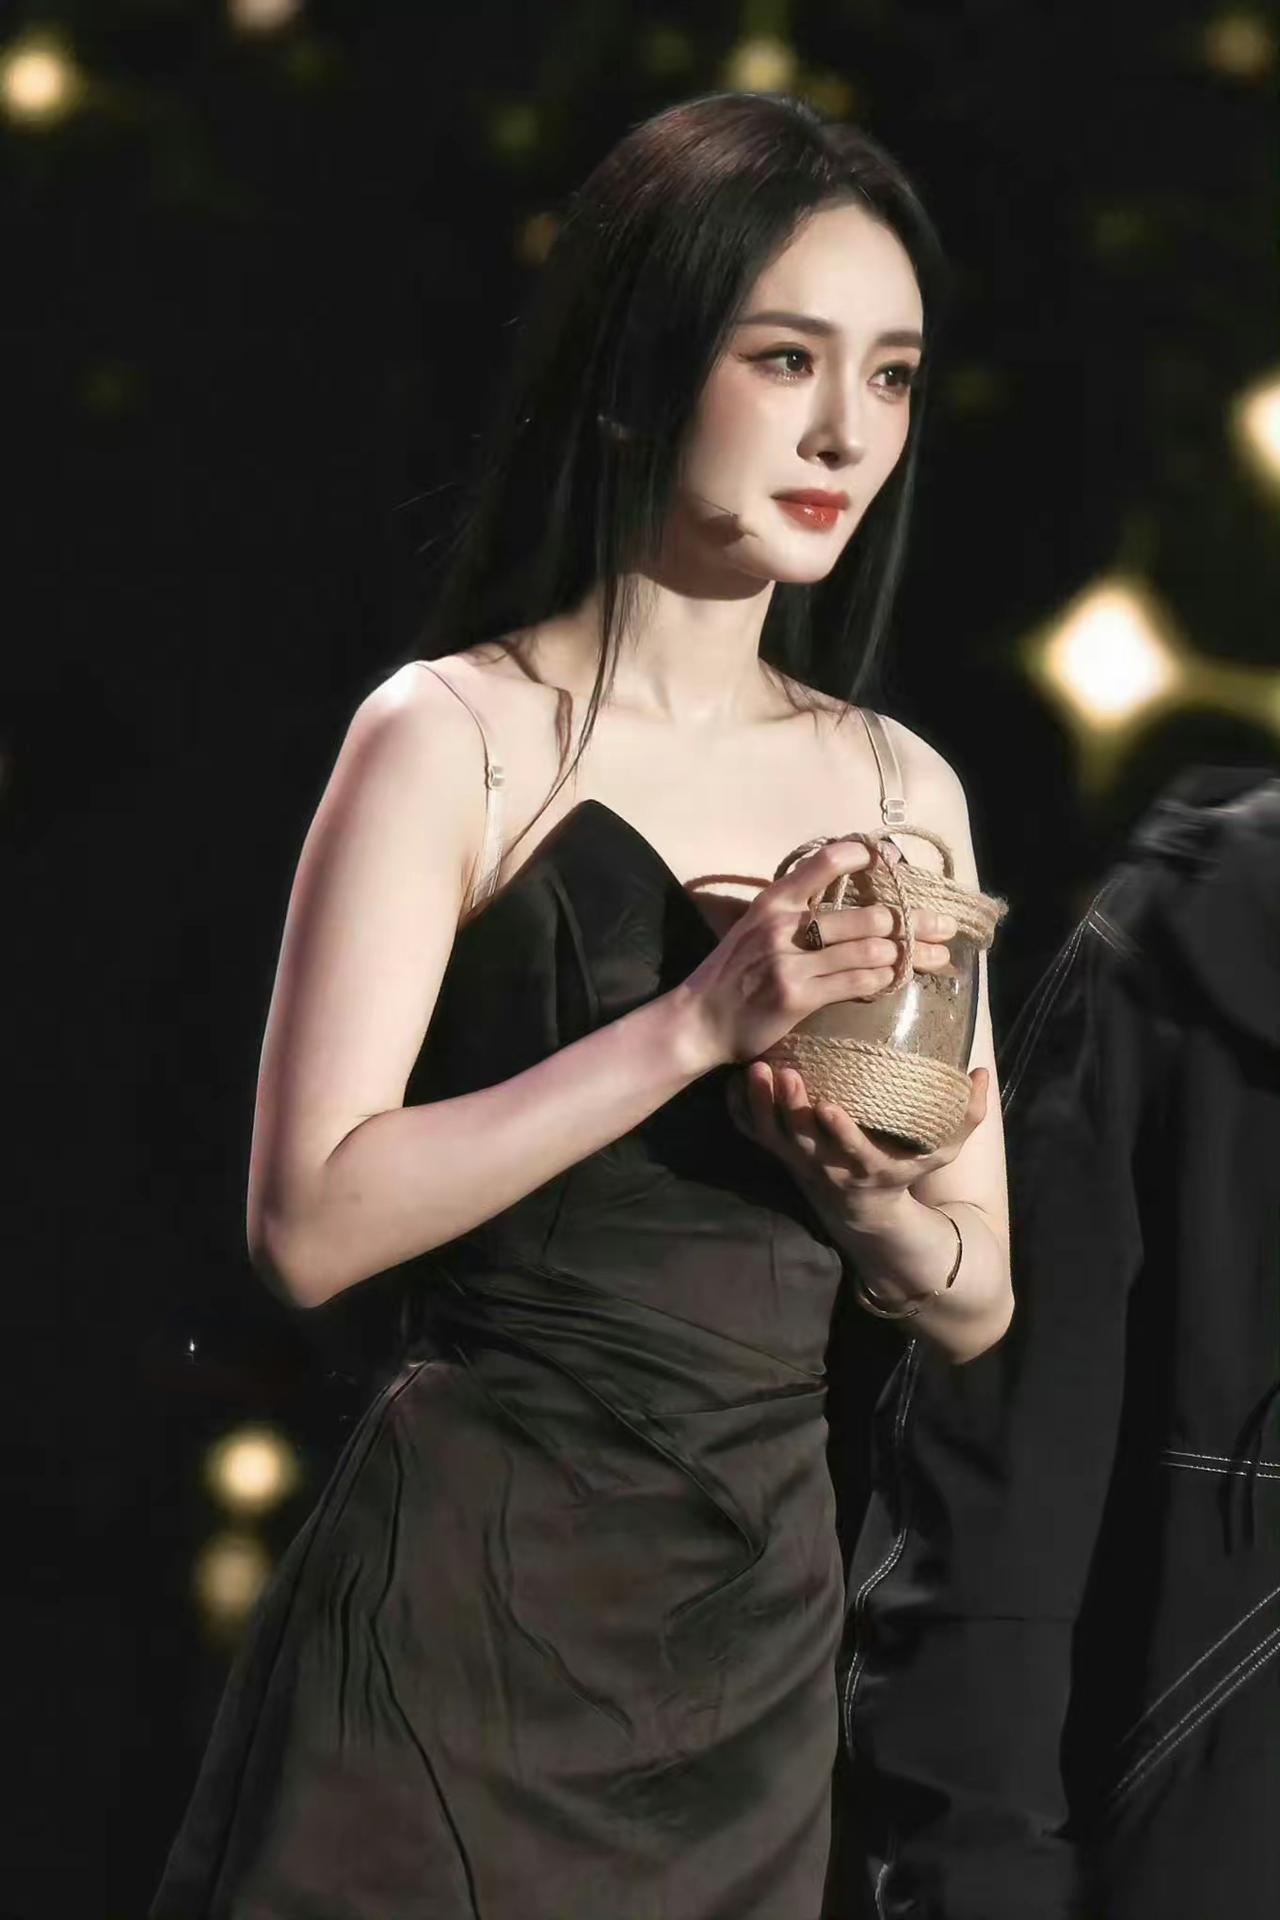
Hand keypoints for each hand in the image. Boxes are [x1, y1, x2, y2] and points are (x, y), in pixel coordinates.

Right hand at [676, 839, 958, 1070]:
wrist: (698, 1020)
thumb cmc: (732, 972)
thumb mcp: (756, 926)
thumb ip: (796, 908)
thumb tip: (849, 898)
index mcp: (774, 900)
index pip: (825, 862)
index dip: (865, 857)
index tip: (894, 860)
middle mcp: (783, 925)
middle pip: (869, 915)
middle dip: (913, 922)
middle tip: (943, 926)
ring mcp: (790, 962)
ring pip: (870, 950)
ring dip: (909, 955)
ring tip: (935, 957)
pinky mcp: (797, 997)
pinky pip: (856, 982)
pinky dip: (882, 980)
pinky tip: (895, 979)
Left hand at [727, 1061, 990, 1227]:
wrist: (863, 1211)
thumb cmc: (904, 1170)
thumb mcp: (941, 1152)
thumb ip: (966, 1116)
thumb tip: (982, 1073)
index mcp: (867, 1166)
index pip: (851, 1150)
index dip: (839, 1131)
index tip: (830, 1107)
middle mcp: (827, 1166)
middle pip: (801, 1141)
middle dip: (789, 1109)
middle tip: (783, 1072)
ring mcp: (798, 1161)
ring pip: (770, 1136)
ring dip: (760, 1105)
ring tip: (756, 1068)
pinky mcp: (779, 1154)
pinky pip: (752, 1134)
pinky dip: (740, 1111)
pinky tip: (735, 1080)